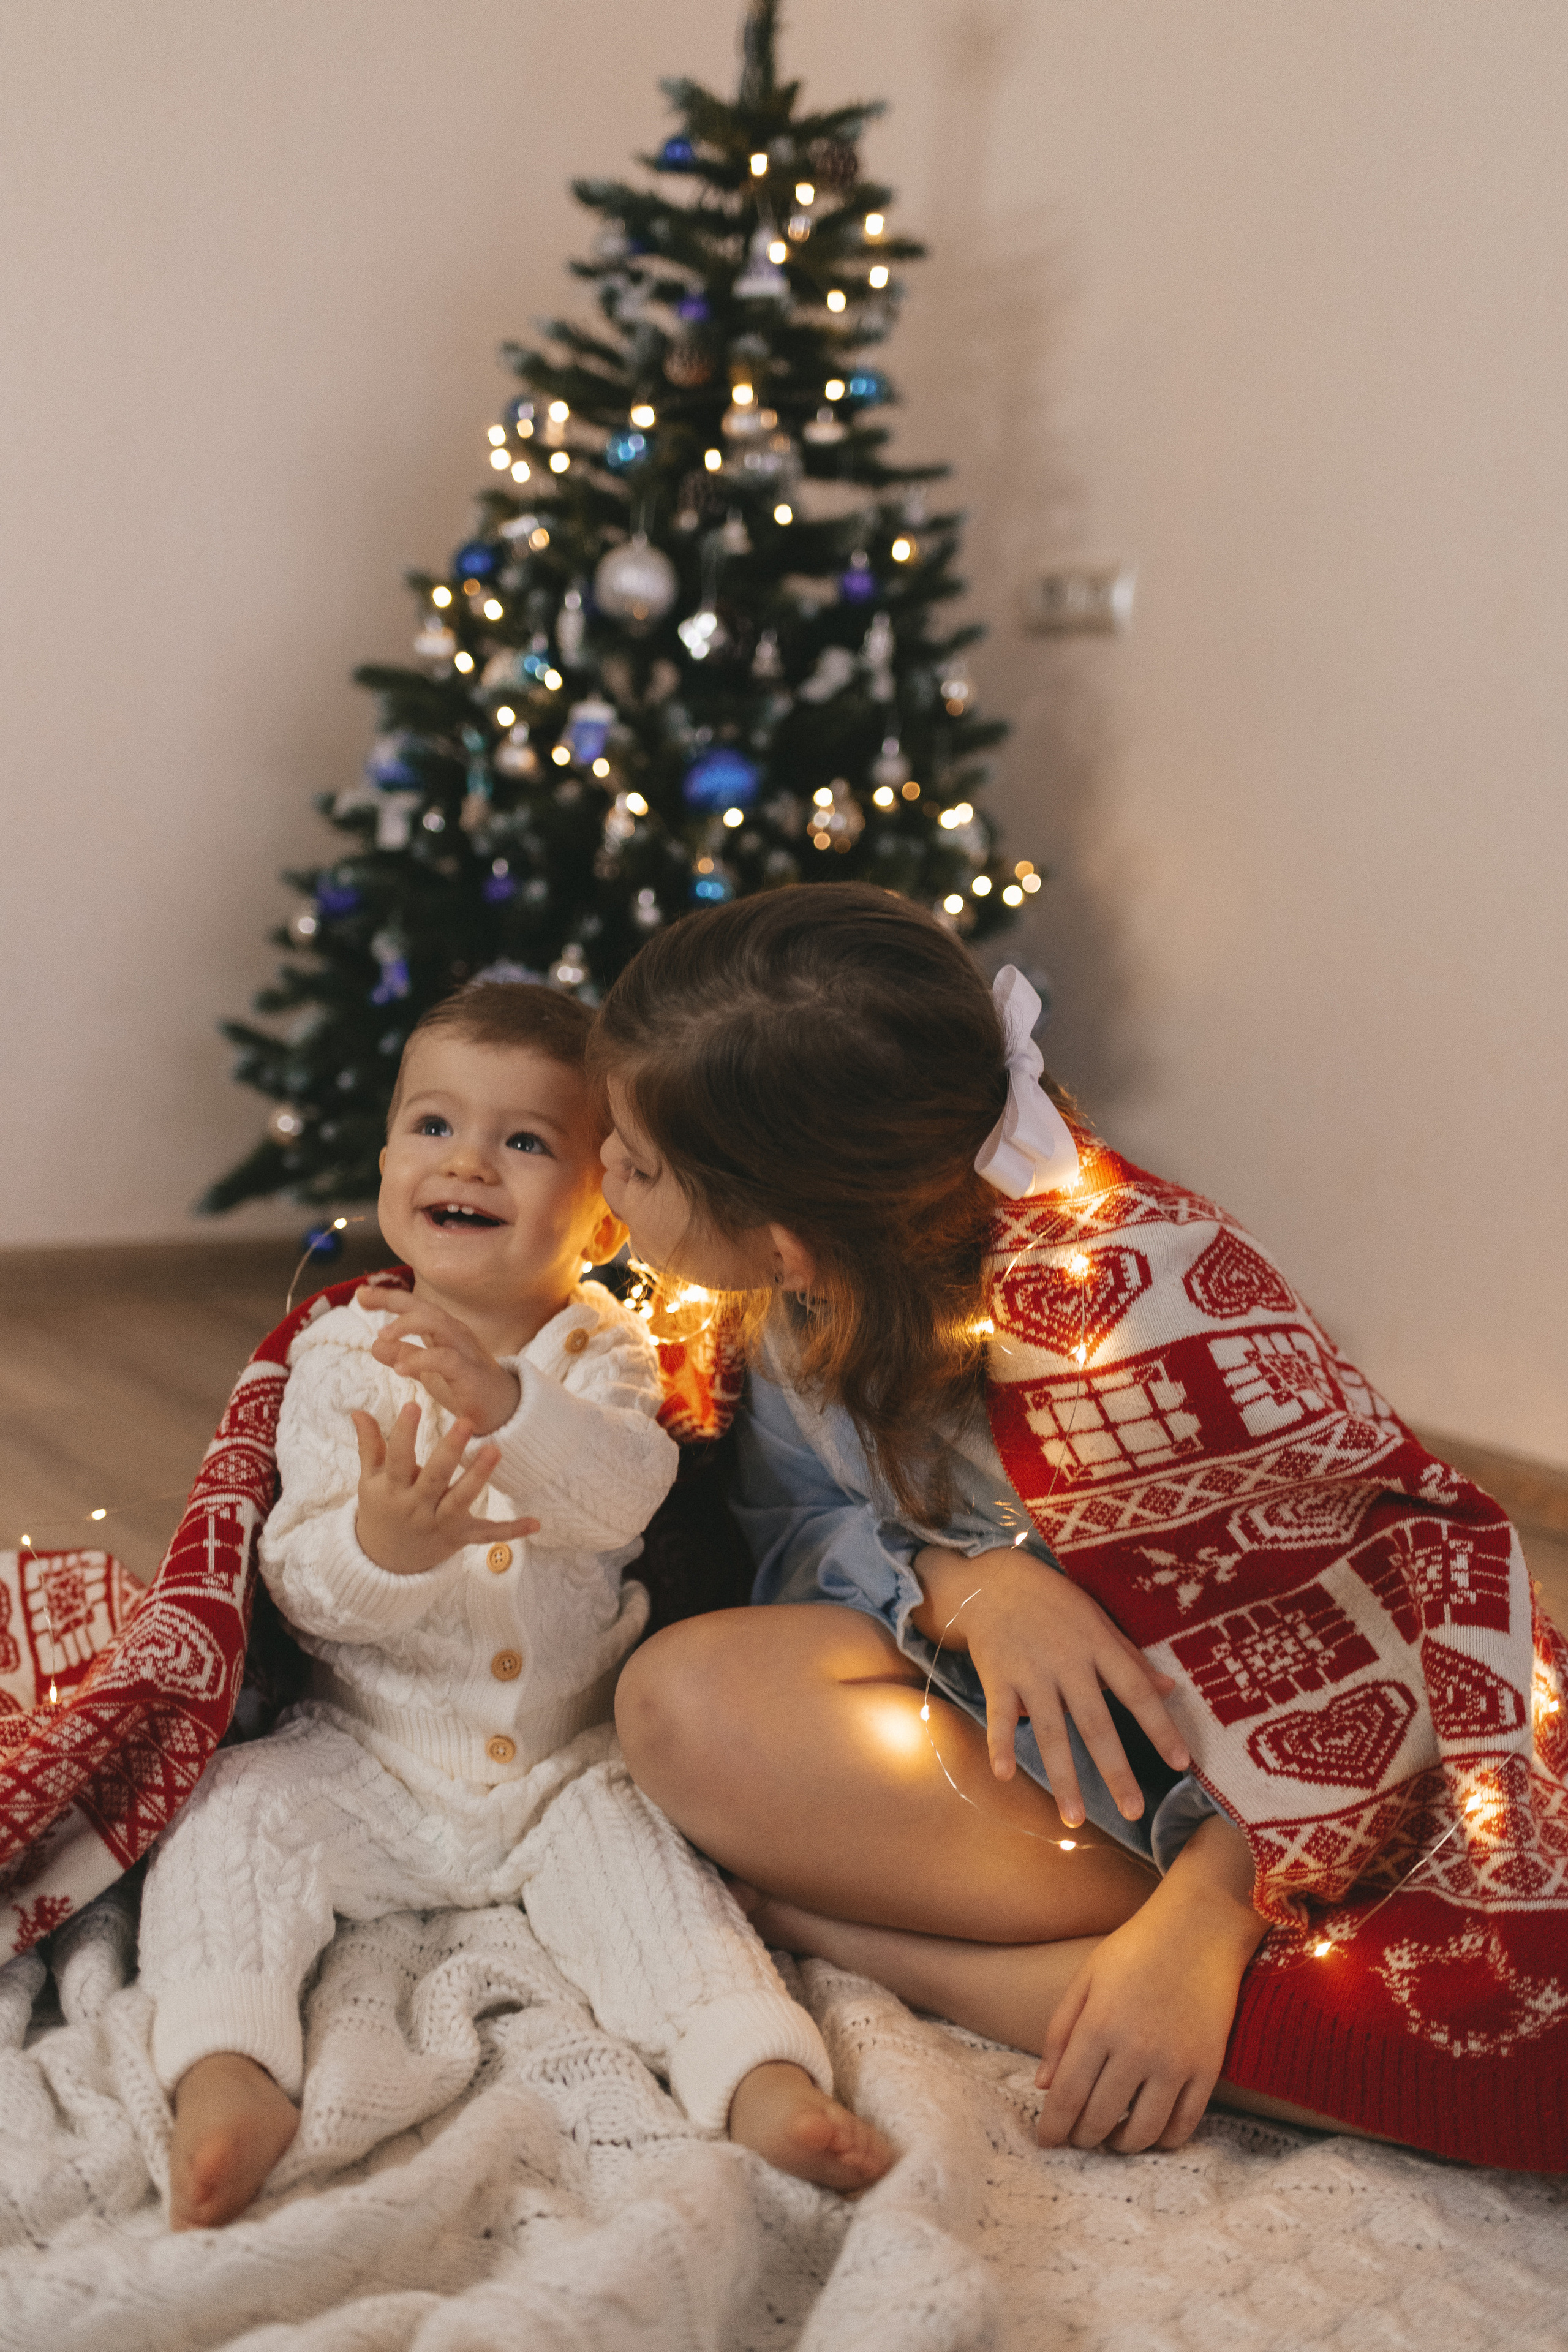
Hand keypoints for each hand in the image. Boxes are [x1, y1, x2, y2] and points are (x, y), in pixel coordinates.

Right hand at [350, 1402, 538, 1575]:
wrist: (386, 1561)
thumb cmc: (381, 1508)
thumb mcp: (369, 1481)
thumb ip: (369, 1446)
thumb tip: (358, 1411)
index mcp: (392, 1489)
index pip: (397, 1458)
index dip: (403, 1432)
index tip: (412, 1404)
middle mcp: (416, 1507)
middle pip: (434, 1477)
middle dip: (449, 1451)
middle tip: (465, 1421)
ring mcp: (439, 1524)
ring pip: (461, 1501)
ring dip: (479, 1477)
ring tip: (496, 1449)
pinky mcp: (460, 1538)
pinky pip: (487, 1535)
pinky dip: (511, 1531)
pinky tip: (535, 1521)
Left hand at [357, 1286, 520, 1435]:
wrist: (505, 1411)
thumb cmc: (466, 1386)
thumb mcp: (428, 1371)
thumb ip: (405, 1355)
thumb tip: (374, 1345)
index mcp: (444, 1331)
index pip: (415, 1307)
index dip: (388, 1298)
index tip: (361, 1294)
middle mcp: (455, 1333)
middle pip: (426, 1308)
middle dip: (395, 1301)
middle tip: (364, 1301)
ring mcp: (465, 1351)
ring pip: (438, 1324)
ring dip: (408, 1325)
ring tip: (382, 1335)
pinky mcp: (470, 1373)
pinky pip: (445, 1360)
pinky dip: (421, 1361)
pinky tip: (400, 1370)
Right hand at [912, 1545, 1188, 1826]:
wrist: (992, 1580)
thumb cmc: (1054, 1603)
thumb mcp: (1098, 1621)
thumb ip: (1131, 1658)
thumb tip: (1171, 1690)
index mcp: (1098, 1645)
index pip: (1137, 1691)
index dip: (1160, 1727)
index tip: (1182, 1764)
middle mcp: (1068, 1661)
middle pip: (1096, 1723)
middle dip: (1115, 1771)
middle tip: (1134, 1812)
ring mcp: (1031, 1671)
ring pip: (1051, 1732)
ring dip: (1063, 1777)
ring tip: (1074, 1819)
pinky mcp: (997, 1676)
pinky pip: (999, 1717)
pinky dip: (1000, 1744)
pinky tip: (1004, 1775)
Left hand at [1034, 1816, 1265, 2151]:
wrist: (1199, 1928)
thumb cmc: (1134, 1949)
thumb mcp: (1085, 1979)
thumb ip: (1060, 2032)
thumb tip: (1042, 2086)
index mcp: (1098, 2025)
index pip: (1067, 2096)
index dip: (1053, 2127)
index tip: (1046, 2141)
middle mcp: (1136, 2050)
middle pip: (1101, 2119)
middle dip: (1082, 2137)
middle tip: (1076, 2138)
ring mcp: (1176, 2063)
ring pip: (1143, 2132)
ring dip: (1121, 2145)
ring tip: (1110, 2138)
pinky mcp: (1207, 2069)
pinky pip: (1184, 2125)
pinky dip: (1164, 2140)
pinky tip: (1150, 2132)